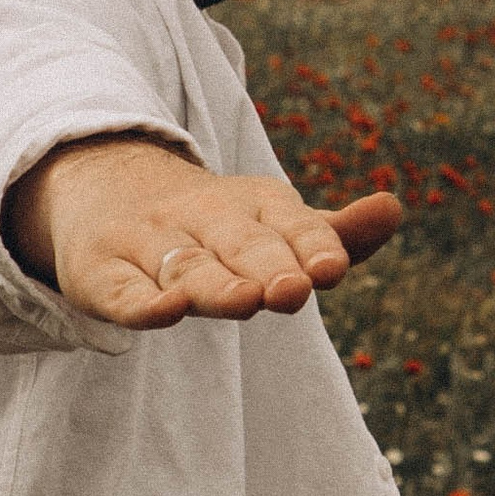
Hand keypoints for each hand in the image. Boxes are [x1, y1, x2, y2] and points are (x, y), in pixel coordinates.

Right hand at [4, 136, 404, 329]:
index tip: (334, 268)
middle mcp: (199, 215)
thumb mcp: (270, 219)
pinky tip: (165, 312)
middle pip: (237, 242)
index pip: (287, 220)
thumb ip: (332, 233)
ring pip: (184, 264)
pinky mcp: (101, 272)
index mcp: (249, 203)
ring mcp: (147, 241)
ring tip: (246, 301)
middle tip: (295, 290)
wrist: (100, 183)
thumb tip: (394, 208)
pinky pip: (122, 289)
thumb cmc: (210, 221)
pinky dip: (142, 302)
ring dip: (214, 282)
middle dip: (267, 264)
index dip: (312, 243)